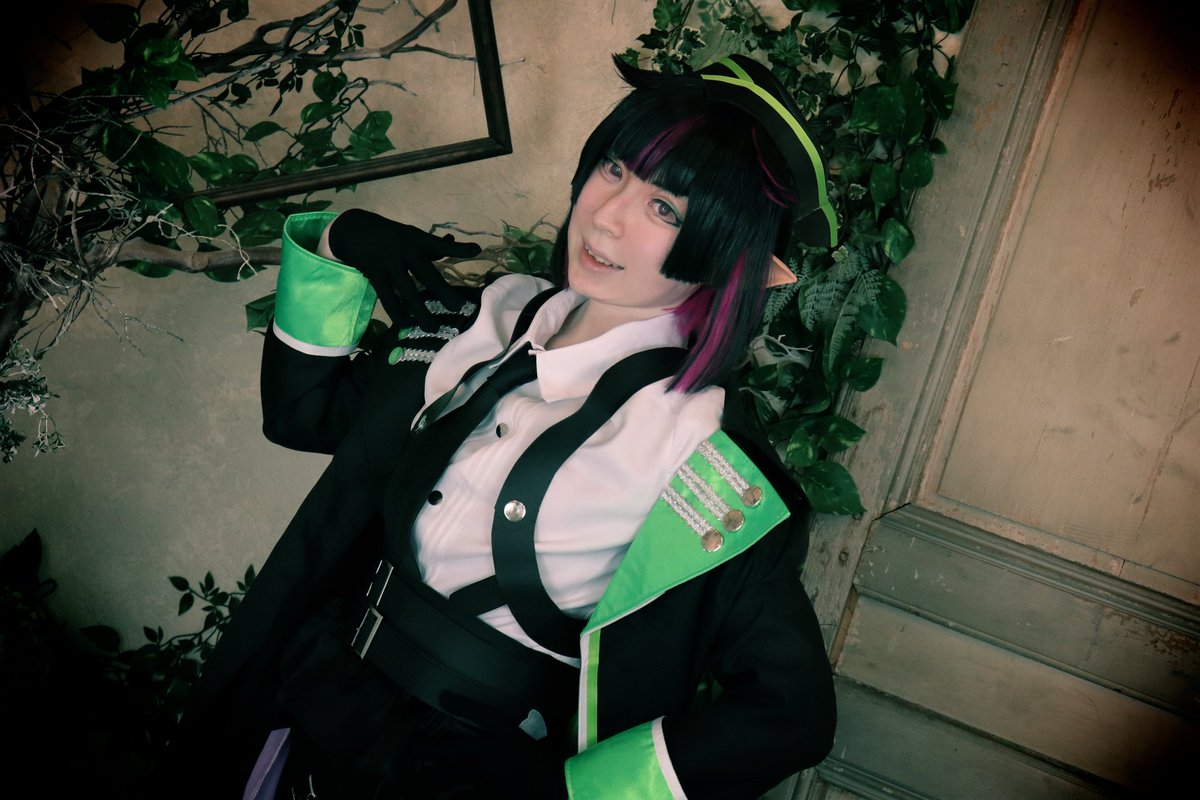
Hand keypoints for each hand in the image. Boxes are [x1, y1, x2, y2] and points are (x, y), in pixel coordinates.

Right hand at [326, 208, 480, 329]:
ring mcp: (389, 263)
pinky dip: (397, 312)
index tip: (476, 251)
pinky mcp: (374, 274)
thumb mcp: (411, 235)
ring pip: (407, 292)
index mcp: (417, 240)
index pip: (440, 245)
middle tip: (458, 307)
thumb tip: (453, 242)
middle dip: (443, 292)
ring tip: (432, 327)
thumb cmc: (390, 235)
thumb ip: (432, 245)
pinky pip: (387, 298)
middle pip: (427, 274)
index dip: (458, 249)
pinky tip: (405, 324)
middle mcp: (405, 251)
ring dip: (420, 311)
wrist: (354, 229)